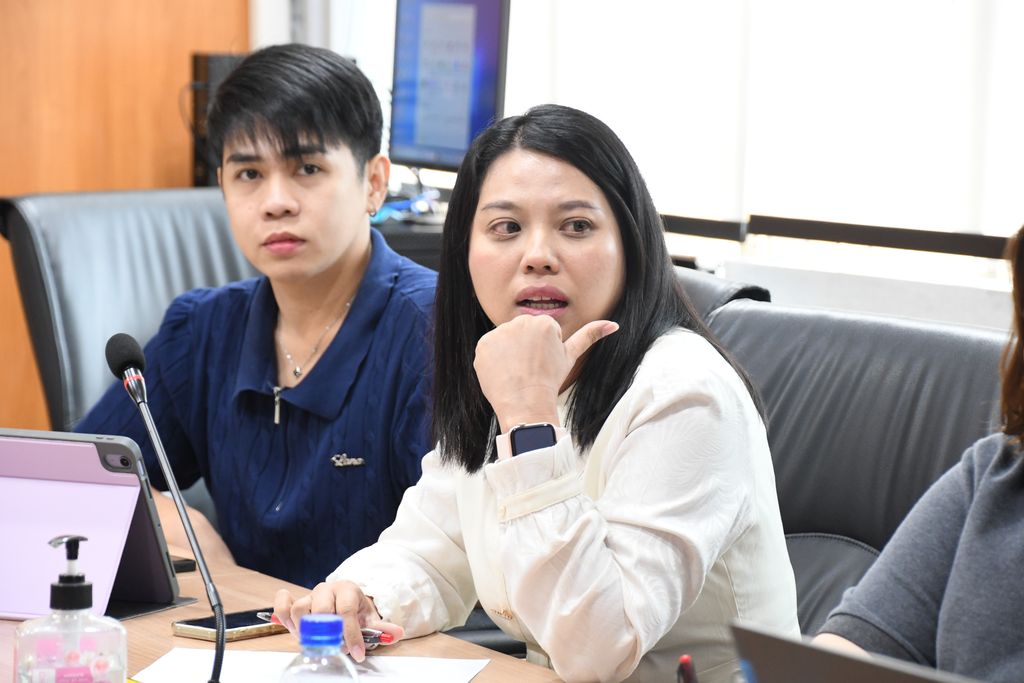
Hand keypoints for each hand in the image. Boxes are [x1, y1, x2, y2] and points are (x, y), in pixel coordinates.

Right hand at [273, 581, 404, 661]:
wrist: (345, 599)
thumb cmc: (356, 610)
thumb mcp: (370, 618)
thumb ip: (382, 628)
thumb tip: (397, 634)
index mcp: (347, 590)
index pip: (346, 610)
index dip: (351, 634)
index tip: (356, 653)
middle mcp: (327, 589)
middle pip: (321, 608)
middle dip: (329, 632)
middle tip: (335, 648)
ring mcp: (309, 595)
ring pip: (300, 607)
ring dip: (305, 629)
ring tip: (315, 643)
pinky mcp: (295, 602)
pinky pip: (283, 602)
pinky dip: (283, 614)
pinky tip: (293, 629)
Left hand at [473, 316, 618, 431]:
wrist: (526, 403)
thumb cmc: (550, 380)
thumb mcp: (571, 356)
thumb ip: (590, 335)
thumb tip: (614, 324)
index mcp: (543, 322)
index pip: (540, 331)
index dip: (542, 349)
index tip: (542, 363)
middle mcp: (520, 321)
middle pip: (521, 332)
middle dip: (525, 348)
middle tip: (530, 368)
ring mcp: (499, 333)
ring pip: (504, 340)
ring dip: (508, 353)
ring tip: (516, 371)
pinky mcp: (483, 345)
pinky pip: (488, 349)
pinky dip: (492, 360)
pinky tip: (502, 372)